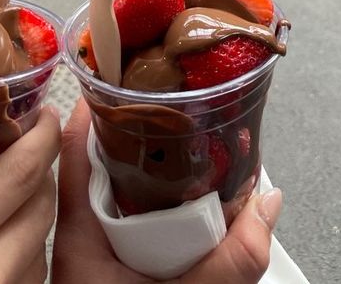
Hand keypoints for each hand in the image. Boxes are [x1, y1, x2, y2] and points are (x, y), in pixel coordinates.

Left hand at [52, 100, 280, 283]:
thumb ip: (229, 263)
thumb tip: (270, 200)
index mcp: (77, 240)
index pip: (70, 156)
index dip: (91, 110)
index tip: (118, 76)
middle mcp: (78, 244)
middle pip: (94, 170)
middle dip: (131, 136)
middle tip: (167, 104)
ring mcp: (91, 262)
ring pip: (114, 200)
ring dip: (144, 173)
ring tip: (179, 141)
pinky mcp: (107, 275)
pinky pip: (127, 228)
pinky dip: (153, 208)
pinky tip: (179, 201)